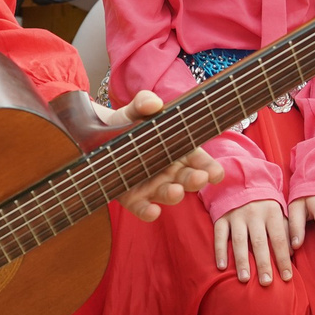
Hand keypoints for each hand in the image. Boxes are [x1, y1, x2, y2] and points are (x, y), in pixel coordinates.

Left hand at [47, 88, 219, 221]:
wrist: (99, 135)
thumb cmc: (129, 123)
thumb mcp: (135, 110)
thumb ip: (144, 103)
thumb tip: (152, 103)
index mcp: (179, 151)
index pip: (200, 162)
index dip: (209, 168)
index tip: (215, 173)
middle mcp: (170, 172)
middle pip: (187, 179)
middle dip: (195, 180)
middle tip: (199, 178)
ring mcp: (153, 187)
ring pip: (168, 194)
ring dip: (173, 195)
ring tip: (176, 191)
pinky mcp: (133, 198)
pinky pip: (143, 208)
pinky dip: (147, 211)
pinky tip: (152, 211)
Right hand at [214, 199, 291, 285]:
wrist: (242, 180)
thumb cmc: (265, 203)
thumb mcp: (279, 212)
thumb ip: (287, 230)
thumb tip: (293, 253)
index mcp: (272, 212)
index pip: (279, 239)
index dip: (283, 259)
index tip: (287, 277)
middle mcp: (254, 214)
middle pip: (259, 242)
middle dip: (263, 263)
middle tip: (267, 283)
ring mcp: (236, 215)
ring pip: (239, 241)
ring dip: (242, 261)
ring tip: (244, 279)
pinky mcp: (221, 217)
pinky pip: (219, 235)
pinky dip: (220, 251)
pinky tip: (222, 266)